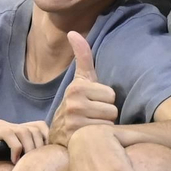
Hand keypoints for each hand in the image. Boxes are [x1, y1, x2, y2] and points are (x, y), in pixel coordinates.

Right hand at [0, 118, 48, 170]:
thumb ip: (12, 167)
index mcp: (11, 133)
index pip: (40, 128)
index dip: (48, 141)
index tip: (47, 161)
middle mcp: (6, 126)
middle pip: (38, 128)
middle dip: (42, 147)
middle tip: (37, 166)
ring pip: (27, 130)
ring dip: (31, 149)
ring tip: (25, 165)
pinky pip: (11, 134)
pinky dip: (16, 148)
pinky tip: (13, 162)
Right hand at [48, 31, 118, 146]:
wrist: (58, 134)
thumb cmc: (77, 104)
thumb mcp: (80, 80)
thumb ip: (82, 57)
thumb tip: (73, 32)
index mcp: (76, 87)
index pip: (111, 94)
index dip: (104, 100)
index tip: (92, 103)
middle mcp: (73, 103)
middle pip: (112, 109)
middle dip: (105, 114)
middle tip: (92, 116)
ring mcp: (73, 122)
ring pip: (109, 123)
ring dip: (103, 126)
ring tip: (90, 125)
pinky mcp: (76, 138)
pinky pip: (103, 135)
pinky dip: (99, 138)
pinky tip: (88, 136)